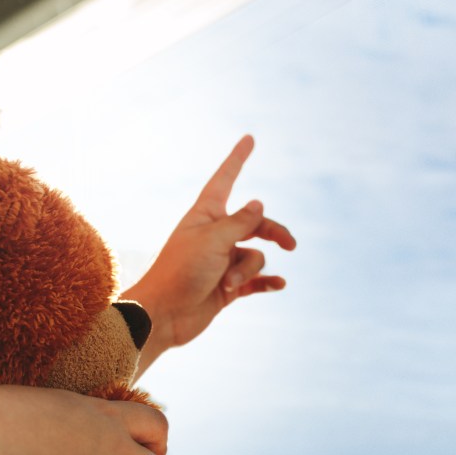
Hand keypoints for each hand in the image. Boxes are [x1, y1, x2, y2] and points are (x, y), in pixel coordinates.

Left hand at [123, 135, 295, 374]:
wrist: (164, 315)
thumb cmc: (181, 271)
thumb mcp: (214, 240)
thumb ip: (241, 221)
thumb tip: (258, 203)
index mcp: (206, 215)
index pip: (225, 180)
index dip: (237, 159)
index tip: (249, 138)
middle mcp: (215, 235)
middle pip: (256, 223)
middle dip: (274, 233)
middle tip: (291, 244)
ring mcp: (222, 261)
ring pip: (255, 256)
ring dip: (248, 270)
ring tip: (229, 283)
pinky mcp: (227, 286)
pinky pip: (256, 280)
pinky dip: (267, 282)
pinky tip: (280, 285)